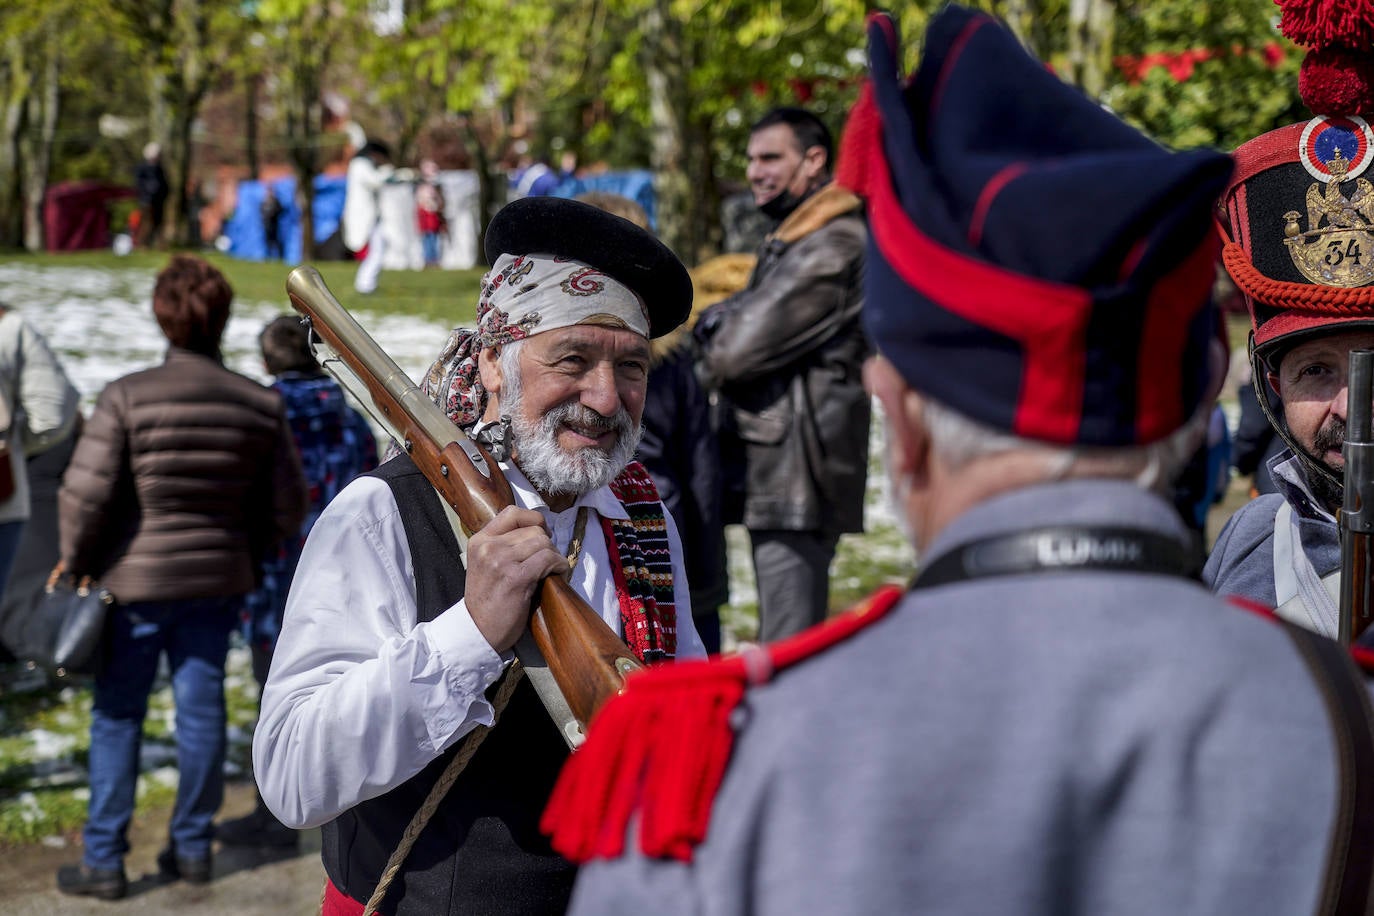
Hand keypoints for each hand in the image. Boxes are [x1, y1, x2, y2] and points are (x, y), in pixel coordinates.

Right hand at [463, 506, 569, 652]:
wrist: (479, 631)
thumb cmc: (487, 600)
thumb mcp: (486, 564)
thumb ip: (503, 545)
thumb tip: (538, 532)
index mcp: (479, 541)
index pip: (512, 513)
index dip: (534, 520)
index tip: (542, 534)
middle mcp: (488, 547)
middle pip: (533, 530)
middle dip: (547, 544)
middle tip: (547, 562)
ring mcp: (501, 561)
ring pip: (543, 542)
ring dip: (554, 555)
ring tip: (552, 569)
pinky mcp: (516, 578)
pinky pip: (548, 558)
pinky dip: (559, 565)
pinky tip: (558, 573)